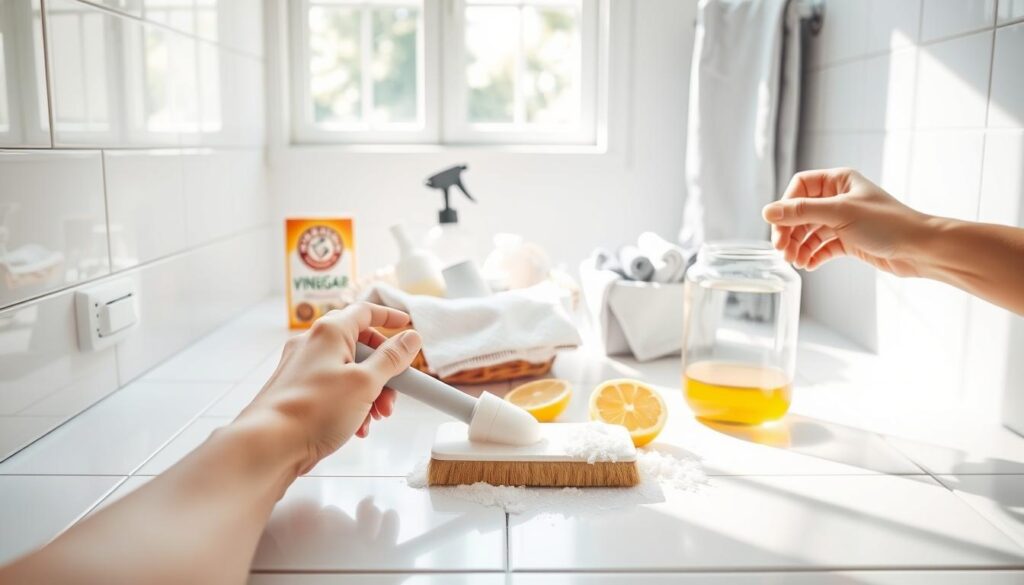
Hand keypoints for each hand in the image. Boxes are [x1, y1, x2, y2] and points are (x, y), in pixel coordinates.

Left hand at [237, 302, 421, 474]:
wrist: (269, 445)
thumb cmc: (314, 410)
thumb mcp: (365, 383)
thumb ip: (391, 359)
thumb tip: (411, 338)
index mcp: (330, 332)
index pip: (365, 311)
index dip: (389, 316)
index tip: (407, 325)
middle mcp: (312, 344)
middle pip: (359, 345)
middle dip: (384, 370)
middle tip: (396, 391)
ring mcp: (302, 367)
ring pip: (348, 371)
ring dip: (370, 392)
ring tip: (376, 416)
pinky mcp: (297, 390)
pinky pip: (333, 389)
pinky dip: (350, 403)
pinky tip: (357, 427)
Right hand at [762, 168, 929, 273]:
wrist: (920, 249)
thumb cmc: (887, 223)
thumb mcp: (839, 213)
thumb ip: (801, 212)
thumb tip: (767, 212)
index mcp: (838, 181)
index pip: (799, 188)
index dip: (786, 207)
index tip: (778, 228)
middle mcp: (839, 198)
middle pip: (801, 212)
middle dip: (790, 232)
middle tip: (783, 250)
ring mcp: (843, 220)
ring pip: (809, 231)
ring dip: (799, 247)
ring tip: (796, 262)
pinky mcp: (849, 240)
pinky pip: (822, 246)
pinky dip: (813, 256)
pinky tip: (808, 265)